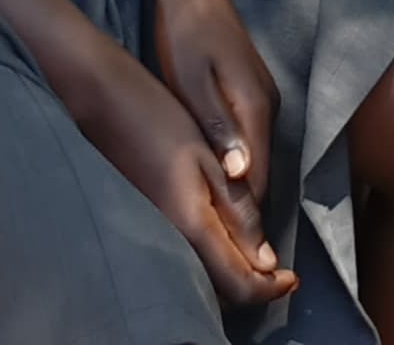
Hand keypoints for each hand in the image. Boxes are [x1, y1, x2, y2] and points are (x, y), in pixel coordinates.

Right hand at [59, 35, 294, 314]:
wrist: (101, 102)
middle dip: (253, 286)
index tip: (291, 277)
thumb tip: (266, 259)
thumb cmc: (158, 119)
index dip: (269, 288)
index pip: (238, 284)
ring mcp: (153, 233)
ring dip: (232, 275)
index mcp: (191, 224)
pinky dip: (211, 261)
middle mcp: (169, 240)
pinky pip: (185, 259)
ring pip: (201, 278)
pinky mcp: (145, 222)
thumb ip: (238, 211)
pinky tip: (223, 238)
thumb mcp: (210, 159)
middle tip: (278, 270)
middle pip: (219, 292)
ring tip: (256, 254)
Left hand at [146, 0, 281, 279]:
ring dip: (242, 194)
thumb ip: (218, 126)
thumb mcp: (193, 80)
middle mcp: (269, 106)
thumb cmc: (185, 32)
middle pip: (262, 174)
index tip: (236, 258)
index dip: (248, 220)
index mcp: (256, 106)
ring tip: (222, 235)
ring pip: (256, 160)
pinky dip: (238, 169)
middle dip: (247, 215)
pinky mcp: (252, 94)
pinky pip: (250, 143)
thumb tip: (243, 174)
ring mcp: (264, 98)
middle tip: (228, 258)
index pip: (258, 179)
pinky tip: (219, 188)